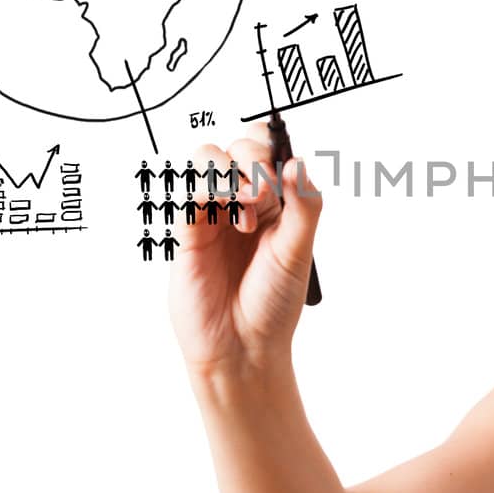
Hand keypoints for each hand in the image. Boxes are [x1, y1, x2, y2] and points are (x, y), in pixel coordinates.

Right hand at [167, 123, 323, 381]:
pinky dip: (210, 189)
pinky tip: (229, 219)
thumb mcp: (299, 251)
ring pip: (208, 157)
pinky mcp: (188, 230)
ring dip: (230, 171)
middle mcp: (242, 202)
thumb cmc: (273, 304)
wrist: (241, 347)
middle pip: (238, 145)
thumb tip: (296, 163)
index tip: (281, 172)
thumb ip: (304, 206)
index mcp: (275, 202)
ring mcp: (213, 214)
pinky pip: (191, 190)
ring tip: (246, 210)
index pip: (268, 149)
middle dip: (253, 158)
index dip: (272, 147)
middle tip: (263, 194)